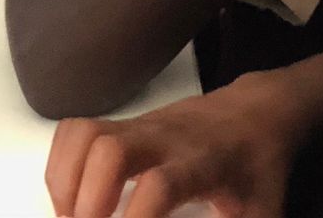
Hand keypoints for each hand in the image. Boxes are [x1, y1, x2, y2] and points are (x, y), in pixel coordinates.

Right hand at [45, 74, 297, 217]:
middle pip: (110, 150)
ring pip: (85, 135)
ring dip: (65, 183)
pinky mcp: (123, 124)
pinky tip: (70, 201)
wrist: (257, 115)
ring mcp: (138, 127)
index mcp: (202, 165)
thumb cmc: (257, 173)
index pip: (160, 186)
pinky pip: (76, 131)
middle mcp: (164, 140)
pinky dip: (60, 165)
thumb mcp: (262, 217)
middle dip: (87, 201)